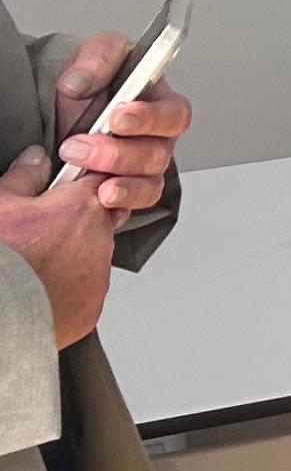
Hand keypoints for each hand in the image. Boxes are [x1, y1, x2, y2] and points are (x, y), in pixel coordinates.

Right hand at [0, 149, 119, 346]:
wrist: (1, 309)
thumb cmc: (2, 258)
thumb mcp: (2, 204)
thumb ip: (25, 177)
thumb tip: (36, 159)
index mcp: (82, 210)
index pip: (100, 183)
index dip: (82, 185)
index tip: (68, 190)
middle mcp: (99, 243)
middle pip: (100, 223)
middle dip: (78, 223)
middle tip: (43, 231)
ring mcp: (97, 279)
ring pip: (93, 259)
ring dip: (73, 258)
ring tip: (36, 263)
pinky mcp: (90, 311)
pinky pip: (85, 293)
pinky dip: (68, 290)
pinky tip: (40, 288)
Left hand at [50, 35, 185, 219]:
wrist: (64, 109)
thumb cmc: (92, 82)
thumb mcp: (96, 56)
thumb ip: (95, 60)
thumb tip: (79, 82)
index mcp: (160, 104)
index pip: (174, 114)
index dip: (150, 119)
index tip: (117, 117)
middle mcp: (158, 139)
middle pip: (158, 154)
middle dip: (117, 153)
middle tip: (77, 146)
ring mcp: (143, 168)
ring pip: (149, 183)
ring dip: (116, 179)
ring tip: (80, 173)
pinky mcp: (126, 189)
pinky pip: (134, 205)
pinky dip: (118, 202)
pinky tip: (98, 197)